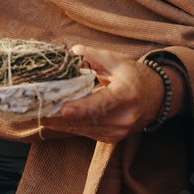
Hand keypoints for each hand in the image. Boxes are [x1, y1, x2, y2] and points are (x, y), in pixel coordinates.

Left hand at [41, 45, 170, 143]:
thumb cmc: (134, 76)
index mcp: (126, 94)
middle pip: (87, 120)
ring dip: (60, 122)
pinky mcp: (112, 139)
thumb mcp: (117, 61)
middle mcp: (124, 117)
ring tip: (38, 112)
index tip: (62, 108)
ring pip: (83, 129)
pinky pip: (85, 133)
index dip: (81, 107)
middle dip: (59, 115)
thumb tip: (72, 53)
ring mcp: (119, 131)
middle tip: (36, 107)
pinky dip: (69, 125)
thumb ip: (93, 57)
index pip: (102, 104)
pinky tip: (54, 117)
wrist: (156, 97)